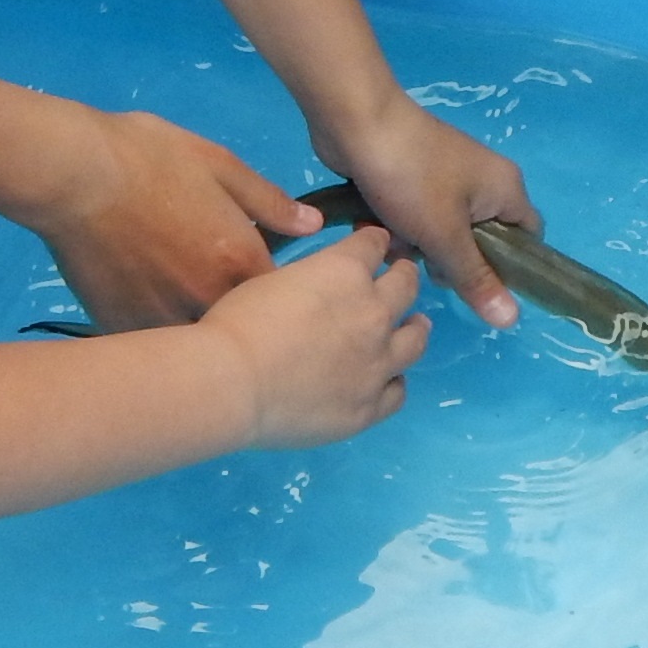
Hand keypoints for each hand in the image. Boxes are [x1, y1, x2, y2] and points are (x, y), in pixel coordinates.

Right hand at [28, 105, 318, 329]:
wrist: (72, 173)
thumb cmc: (150, 156)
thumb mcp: (221, 164)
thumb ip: (270, 202)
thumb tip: (313, 226)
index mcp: (241, 263)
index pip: (283, 303)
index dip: (279, 298)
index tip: (265, 287)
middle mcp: (209, 302)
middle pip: (240, 332)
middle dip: (239, 323)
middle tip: (217, 296)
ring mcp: (163, 320)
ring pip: (193, 345)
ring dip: (196, 334)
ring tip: (181, 307)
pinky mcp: (120, 328)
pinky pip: (150, 344)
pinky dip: (154, 337)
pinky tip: (144, 309)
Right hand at [193, 227, 428, 444]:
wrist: (232, 381)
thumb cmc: (238, 322)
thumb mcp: (274, 279)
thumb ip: (309, 279)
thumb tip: (318, 291)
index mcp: (346, 271)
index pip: (374, 245)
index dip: (373, 242)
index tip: (374, 244)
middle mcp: (373, 313)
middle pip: (407, 286)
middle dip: (404, 276)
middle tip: (401, 278)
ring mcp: (377, 363)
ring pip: (415, 340)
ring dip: (415, 328)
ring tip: (415, 326)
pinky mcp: (370, 406)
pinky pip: (397, 391)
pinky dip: (394, 381)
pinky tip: (388, 380)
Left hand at [318, 95, 536, 330]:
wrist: (357, 122)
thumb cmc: (411, 178)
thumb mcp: (445, 235)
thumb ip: (476, 278)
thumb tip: (512, 320)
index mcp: (506, 189)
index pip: (528, 240)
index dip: (511, 269)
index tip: (480, 288)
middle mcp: (484, 181)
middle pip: (481, 242)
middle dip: (451, 260)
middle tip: (429, 265)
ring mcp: (447, 176)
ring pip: (442, 233)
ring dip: (418, 245)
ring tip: (395, 242)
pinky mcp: (414, 175)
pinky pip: (416, 215)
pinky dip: (399, 225)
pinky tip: (375, 225)